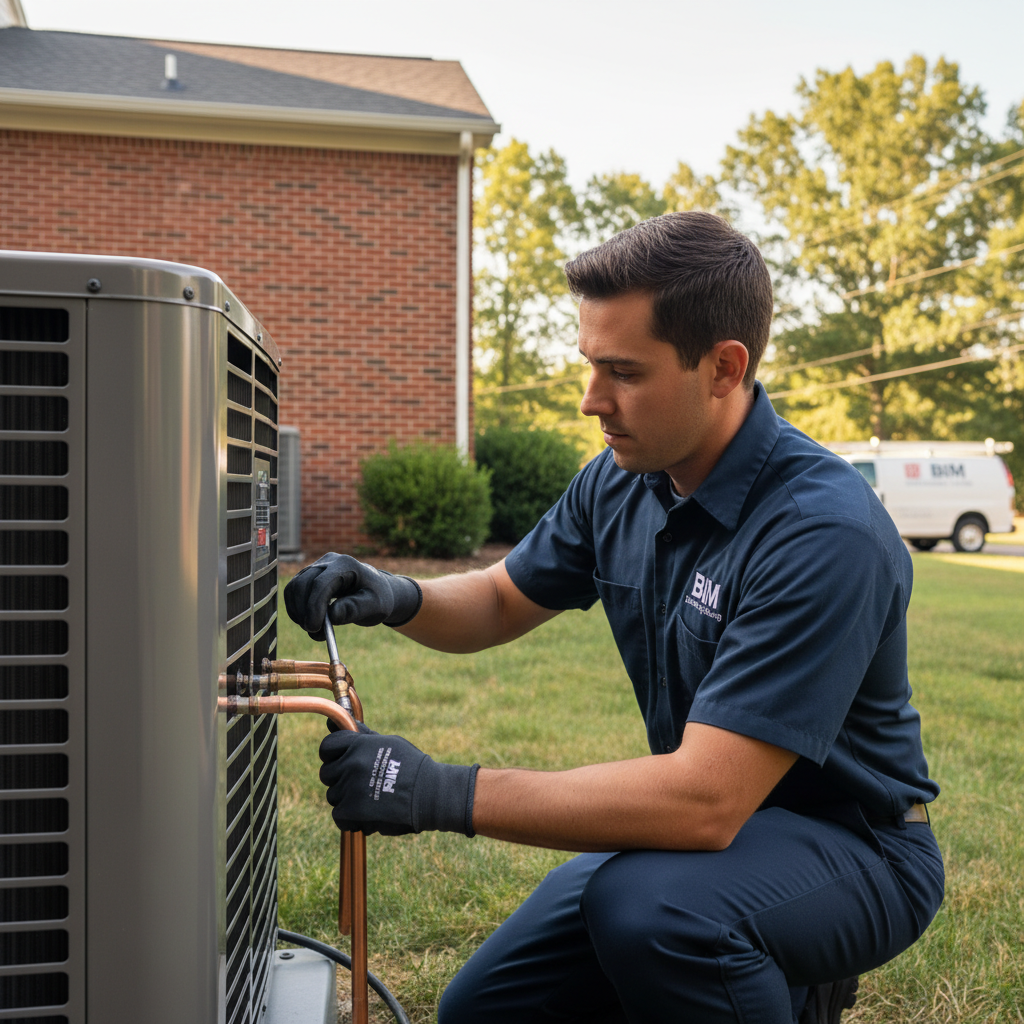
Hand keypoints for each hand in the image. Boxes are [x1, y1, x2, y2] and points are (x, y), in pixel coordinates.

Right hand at [283, 553, 421, 639]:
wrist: (375, 591)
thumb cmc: (377, 598)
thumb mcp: (375, 606)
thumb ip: (355, 609)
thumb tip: (332, 615)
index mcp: (346, 564)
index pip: (321, 583)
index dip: (314, 606)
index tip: (314, 628)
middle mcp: (328, 561)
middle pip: (303, 583)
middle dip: (304, 611)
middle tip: (314, 633)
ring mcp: (316, 567)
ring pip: (294, 587)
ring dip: (298, 611)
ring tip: (315, 630)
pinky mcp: (308, 576)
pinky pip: (293, 591)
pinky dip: (296, 609)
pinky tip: (309, 622)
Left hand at [318, 730, 477, 836]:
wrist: (429, 794)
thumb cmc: (410, 766)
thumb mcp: (387, 743)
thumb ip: (361, 736)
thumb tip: (333, 721)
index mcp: (359, 744)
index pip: (327, 746)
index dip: (331, 755)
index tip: (341, 761)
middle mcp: (351, 763)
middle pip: (327, 773)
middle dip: (340, 778)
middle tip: (361, 782)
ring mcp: (350, 787)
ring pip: (333, 795)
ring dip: (347, 799)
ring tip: (370, 798)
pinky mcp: (352, 810)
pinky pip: (339, 815)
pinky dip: (351, 818)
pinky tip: (368, 814)